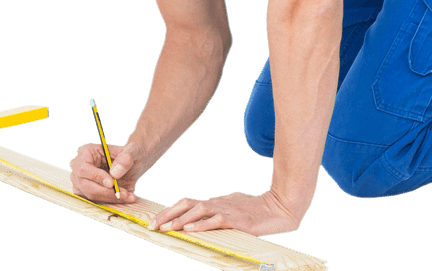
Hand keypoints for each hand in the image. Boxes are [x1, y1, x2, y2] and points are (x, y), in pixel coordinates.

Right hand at [69, 141, 143, 203]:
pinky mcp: (86, 192)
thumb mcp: (133, 151)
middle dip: (106, 191)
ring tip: (128, 195)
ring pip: (90, 195)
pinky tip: (125, 198)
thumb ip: (126, 158)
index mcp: (86, 152)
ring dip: (110, 198)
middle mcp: (79, 167)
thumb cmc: (129, 154)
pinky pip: (95, 201)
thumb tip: (114, 174)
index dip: (96, 176)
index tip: (112, 183)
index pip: (84, 167)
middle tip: (123, 193)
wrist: (133, 164)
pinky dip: (111, 201)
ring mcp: (80, 181)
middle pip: (85, 184)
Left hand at [146, 189, 302, 235]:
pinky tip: (189, 229)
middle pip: (186, 204)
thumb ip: (219, 211)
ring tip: (166, 228)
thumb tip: (205, 216)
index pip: (186, 203)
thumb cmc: (256, 209)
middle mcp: (217, 203)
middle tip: (151, 225)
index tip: (154, 220)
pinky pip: (215, 220)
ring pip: (198, 210)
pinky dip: (201, 224)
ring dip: (180, 220)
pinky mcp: (236, 218)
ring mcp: (226, 210)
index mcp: (214, 202)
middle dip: (166, 215)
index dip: (168, 211)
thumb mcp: (233, 207)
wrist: (279, 207)